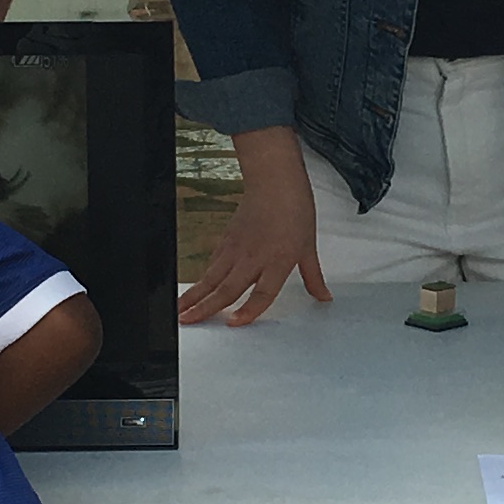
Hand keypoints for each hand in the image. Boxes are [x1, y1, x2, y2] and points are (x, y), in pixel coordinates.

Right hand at [178, 146, 328, 325]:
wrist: (274, 179)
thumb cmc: (294, 209)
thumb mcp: (308, 247)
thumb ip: (313, 276)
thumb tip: (323, 297)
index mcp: (278, 261)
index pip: (261, 293)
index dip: (247, 310)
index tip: (233, 323)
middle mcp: (253, 257)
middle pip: (226, 288)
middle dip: (204, 307)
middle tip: (187, 321)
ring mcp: (236, 248)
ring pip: (212, 277)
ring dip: (195, 295)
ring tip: (180, 311)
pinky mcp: (226, 240)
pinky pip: (212, 263)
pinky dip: (202, 278)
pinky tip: (195, 289)